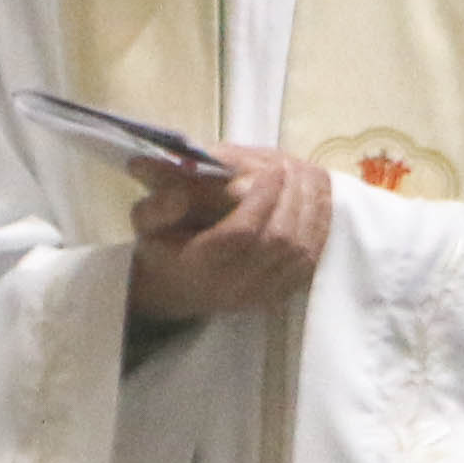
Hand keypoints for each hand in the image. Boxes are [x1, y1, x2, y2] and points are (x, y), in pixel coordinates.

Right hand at [127, 143, 332, 319]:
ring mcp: (257, 295)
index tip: (271, 167)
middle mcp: (231, 286)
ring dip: (309, 209)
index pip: (240, 233)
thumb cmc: (163, 244)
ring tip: (307, 176)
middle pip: (277, 240)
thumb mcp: (145, 221)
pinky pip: (308, 264)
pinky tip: (316, 202)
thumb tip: (178, 195)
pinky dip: (318, 230)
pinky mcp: (277, 295)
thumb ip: (157, 206)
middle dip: (290, 197)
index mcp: (198, 265)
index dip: (261, 198)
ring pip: (299, 252)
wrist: (176, 287)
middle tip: (292, 166)